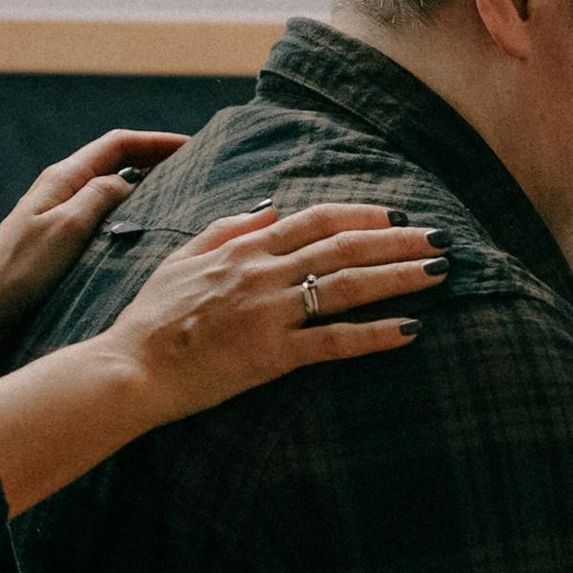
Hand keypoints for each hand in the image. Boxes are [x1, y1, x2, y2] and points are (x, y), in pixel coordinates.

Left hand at [0, 129, 186, 352]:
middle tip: (194, 171)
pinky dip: (128, 214)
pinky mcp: (61, 240)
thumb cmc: (18, 271)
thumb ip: (99, 197)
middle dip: (154, 160)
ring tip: (179, 198)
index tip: (191, 147)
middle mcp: (62, 190)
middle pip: (116, 162)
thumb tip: (129, 181)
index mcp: (63, 178)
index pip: (118, 144)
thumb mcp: (66, 229)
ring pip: (111, 189)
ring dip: (144, 187)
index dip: (155, 141)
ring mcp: (61, 214)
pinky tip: (145, 232)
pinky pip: (104, 216)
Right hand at [92, 201, 445, 428]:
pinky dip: (376, 334)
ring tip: (441, 274)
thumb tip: (271, 205)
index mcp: (245, 247)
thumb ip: (229, 227)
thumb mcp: (183, 257)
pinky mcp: (272, 355)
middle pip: (345, 246)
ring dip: (400, 278)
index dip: (363, 215)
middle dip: (399, 241)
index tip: (398, 216)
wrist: (130, 367)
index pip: (317, 219)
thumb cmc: (152, 317)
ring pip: (349, 287)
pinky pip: (335, 342)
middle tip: (442, 239)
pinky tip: (412, 330)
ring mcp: (270, 312)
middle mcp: (264, 272)